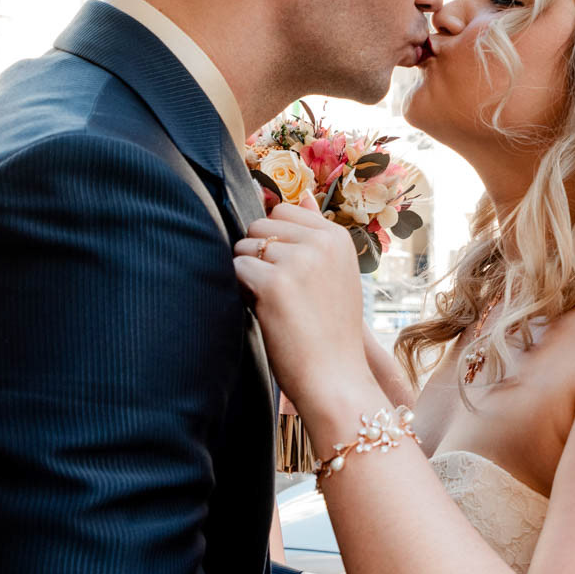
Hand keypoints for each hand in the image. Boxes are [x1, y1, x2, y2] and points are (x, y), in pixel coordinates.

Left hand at [232, 192, 371, 430]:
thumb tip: (300, 197)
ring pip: (244, 247)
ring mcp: (299, 260)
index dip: (276, 241)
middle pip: (260, 224)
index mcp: (337, 237)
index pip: (283, 210)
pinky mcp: (275, 282)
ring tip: (275, 304)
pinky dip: (242, 291)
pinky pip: (237, 270)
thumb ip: (315, 234)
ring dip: (248, 274)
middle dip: (259, 255)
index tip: (291, 273)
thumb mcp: (334, 274)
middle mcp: (321, 242)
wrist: (335, 376)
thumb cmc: (330, 330)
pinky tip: (265, 312)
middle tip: (281, 291)